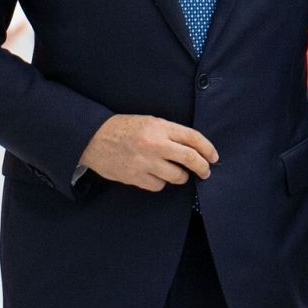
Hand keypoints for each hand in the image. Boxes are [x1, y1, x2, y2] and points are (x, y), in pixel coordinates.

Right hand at [77, 114, 218, 191]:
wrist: (94, 138)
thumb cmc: (124, 128)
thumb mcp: (149, 122)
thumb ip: (170, 133)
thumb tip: (193, 148)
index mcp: (160, 127)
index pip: (193, 138)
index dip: (208, 149)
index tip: (213, 157)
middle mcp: (155, 144)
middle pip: (190, 159)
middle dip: (203, 167)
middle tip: (205, 172)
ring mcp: (145, 162)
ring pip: (177, 176)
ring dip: (180, 176)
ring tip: (175, 172)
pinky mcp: (136, 177)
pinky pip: (159, 185)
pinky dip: (160, 182)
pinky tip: (155, 175)